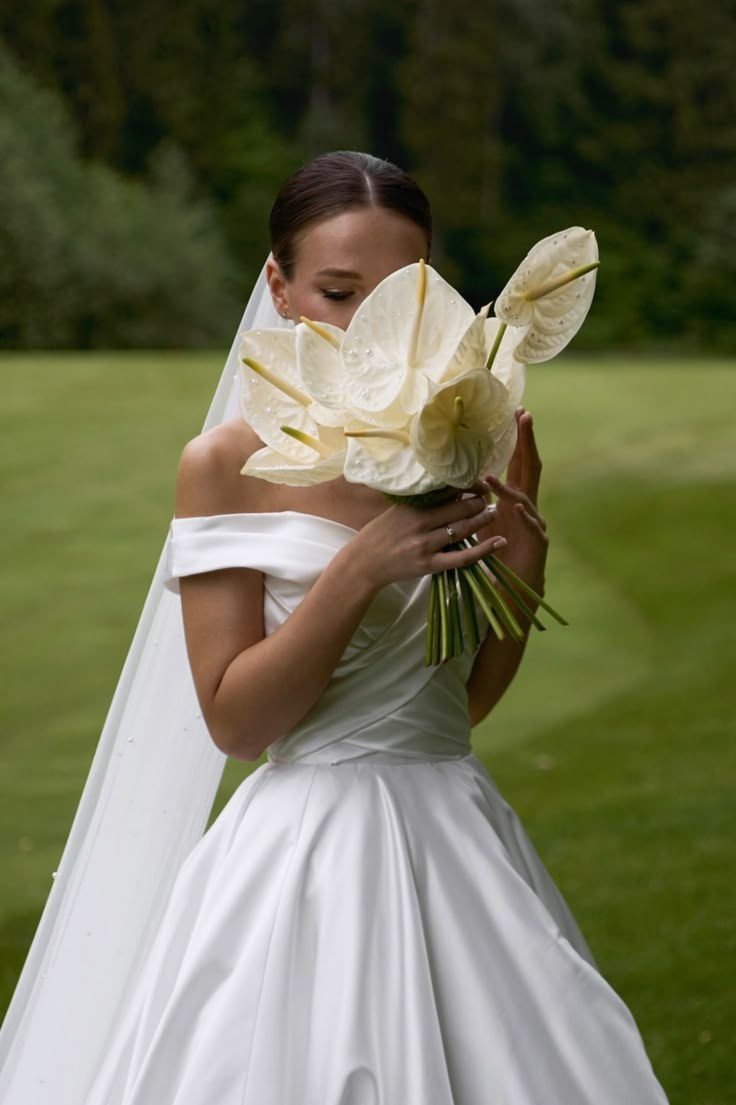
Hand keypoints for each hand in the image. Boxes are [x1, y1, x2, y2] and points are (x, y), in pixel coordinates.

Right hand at [349, 487, 506, 590]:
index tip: (479, 483)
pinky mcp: (429, 564)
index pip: (447, 491)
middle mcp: (420, 523)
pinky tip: (499, 543)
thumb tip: (449, 490)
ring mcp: (425, 545)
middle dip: (479, 502)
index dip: (468, 486)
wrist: (363, 563)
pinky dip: (483, 550)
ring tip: (493, 513)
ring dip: (482, 519)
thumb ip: (420, 502)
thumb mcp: (397, 511)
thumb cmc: (379, 534)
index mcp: (413, 507)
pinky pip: (461, 558)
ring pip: (463, 529)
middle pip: (459, 508)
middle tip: (489, 499)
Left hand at [480, 408, 548, 598]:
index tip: (516, 413)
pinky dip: (523, 515)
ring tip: (493, 473)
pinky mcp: (538, 542)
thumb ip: (476, 498)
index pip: (518, 462)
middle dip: (527, 442)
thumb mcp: (483, 520)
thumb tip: (456, 476)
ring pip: (525, 498)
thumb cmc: (498, 551)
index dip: (518, 439)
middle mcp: (528, 506)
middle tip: (525, 416)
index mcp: (515, 498)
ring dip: (510, 484)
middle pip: (530, 467)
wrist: (514, 585)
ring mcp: (535, 522)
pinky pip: (532, 525)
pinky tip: (515, 506)